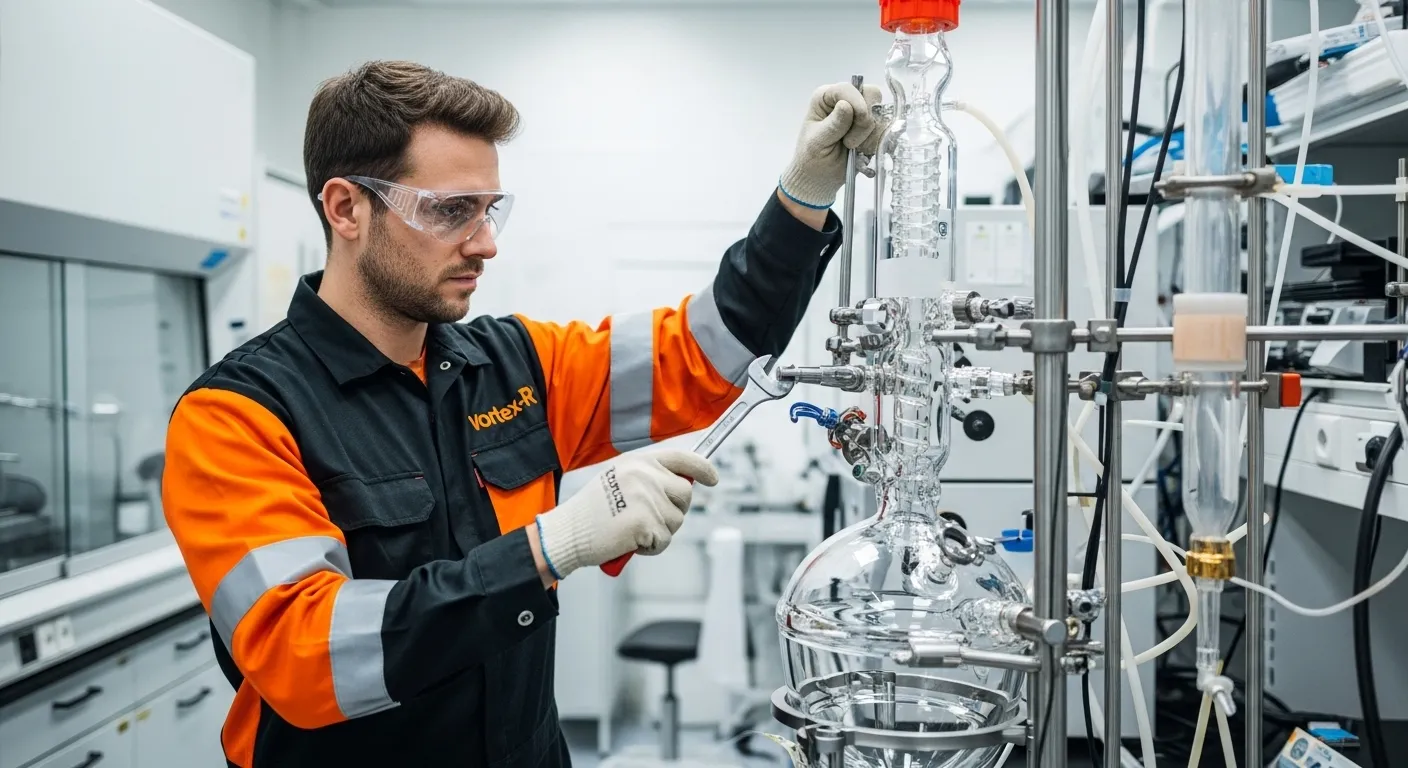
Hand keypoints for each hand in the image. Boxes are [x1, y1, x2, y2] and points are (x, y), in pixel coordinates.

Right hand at [534, 450, 718, 579]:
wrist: (568, 532)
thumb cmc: (591, 512)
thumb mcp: (619, 480)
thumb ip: (649, 478)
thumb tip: (682, 486)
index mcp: (639, 462)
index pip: (681, 458)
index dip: (702, 468)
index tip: (712, 478)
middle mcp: (645, 475)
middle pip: (685, 493)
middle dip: (674, 510)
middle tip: (650, 520)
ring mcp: (647, 497)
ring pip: (676, 520)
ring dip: (659, 532)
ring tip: (632, 530)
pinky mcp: (646, 522)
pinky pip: (664, 540)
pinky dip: (650, 547)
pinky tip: (630, 541)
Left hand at [778, 82, 885, 210]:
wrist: (820, 178)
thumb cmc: (811, 159)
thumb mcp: (817, 142)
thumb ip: (832, 125)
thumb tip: (845, 106)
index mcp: (826, 97)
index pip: (848, 88)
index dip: (857, 102)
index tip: (858, 121)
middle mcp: (845, 100)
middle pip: (871, 96)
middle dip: (865, 121)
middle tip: (850, 142)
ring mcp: (861, 114)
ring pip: (881, 116)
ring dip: (869, 137)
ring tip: (851, 149)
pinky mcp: (872, 129)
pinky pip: (885, 130)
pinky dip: (876, 143)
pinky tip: (861, 152)